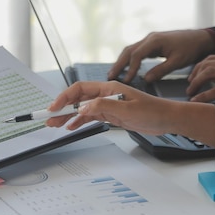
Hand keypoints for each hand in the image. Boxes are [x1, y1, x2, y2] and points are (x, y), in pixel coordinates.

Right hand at [46, 81, 170, 134]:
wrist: (167, 119)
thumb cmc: (152, 111)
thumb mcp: (126, 110)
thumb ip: (103, 107)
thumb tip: (82, 108)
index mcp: (108, 88)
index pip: (79, 89)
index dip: (64, 97)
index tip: (54, 108)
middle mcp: (106, 94)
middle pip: (77, 99)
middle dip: (61, 108)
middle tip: (48, 118)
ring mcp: (108, 104)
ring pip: (82, 109)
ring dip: (68, 116)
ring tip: (54, 124)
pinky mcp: (111, 114)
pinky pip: (90, 117)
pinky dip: (79, 121)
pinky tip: (71, 126)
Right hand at [107, 29, 214, 83]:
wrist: (199, 39)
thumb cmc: (190, 49)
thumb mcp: (177, 62)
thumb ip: (161, 71)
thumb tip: (146, 79)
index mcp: (155, 41)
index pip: (137, 55)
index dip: (130, 68)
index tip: (126, 80)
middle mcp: (149, 38)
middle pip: (129, 51)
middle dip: (119, 64)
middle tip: (111, 76)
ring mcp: (150, 40)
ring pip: (130, 50)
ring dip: (122, 61)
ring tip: (114, 73)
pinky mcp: (152, 43)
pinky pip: (137, 51)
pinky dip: (129, 59)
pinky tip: (126, 68)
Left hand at [187, 54, 214, 102]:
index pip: (213, 58)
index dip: (200, 67)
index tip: (194, 75)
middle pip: (207, 64)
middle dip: (195, 74)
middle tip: (190, 85)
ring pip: (208, 73)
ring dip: (196, 83)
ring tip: (191, 92)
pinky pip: (214, 92)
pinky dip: (202, 96)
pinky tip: (196, 101)